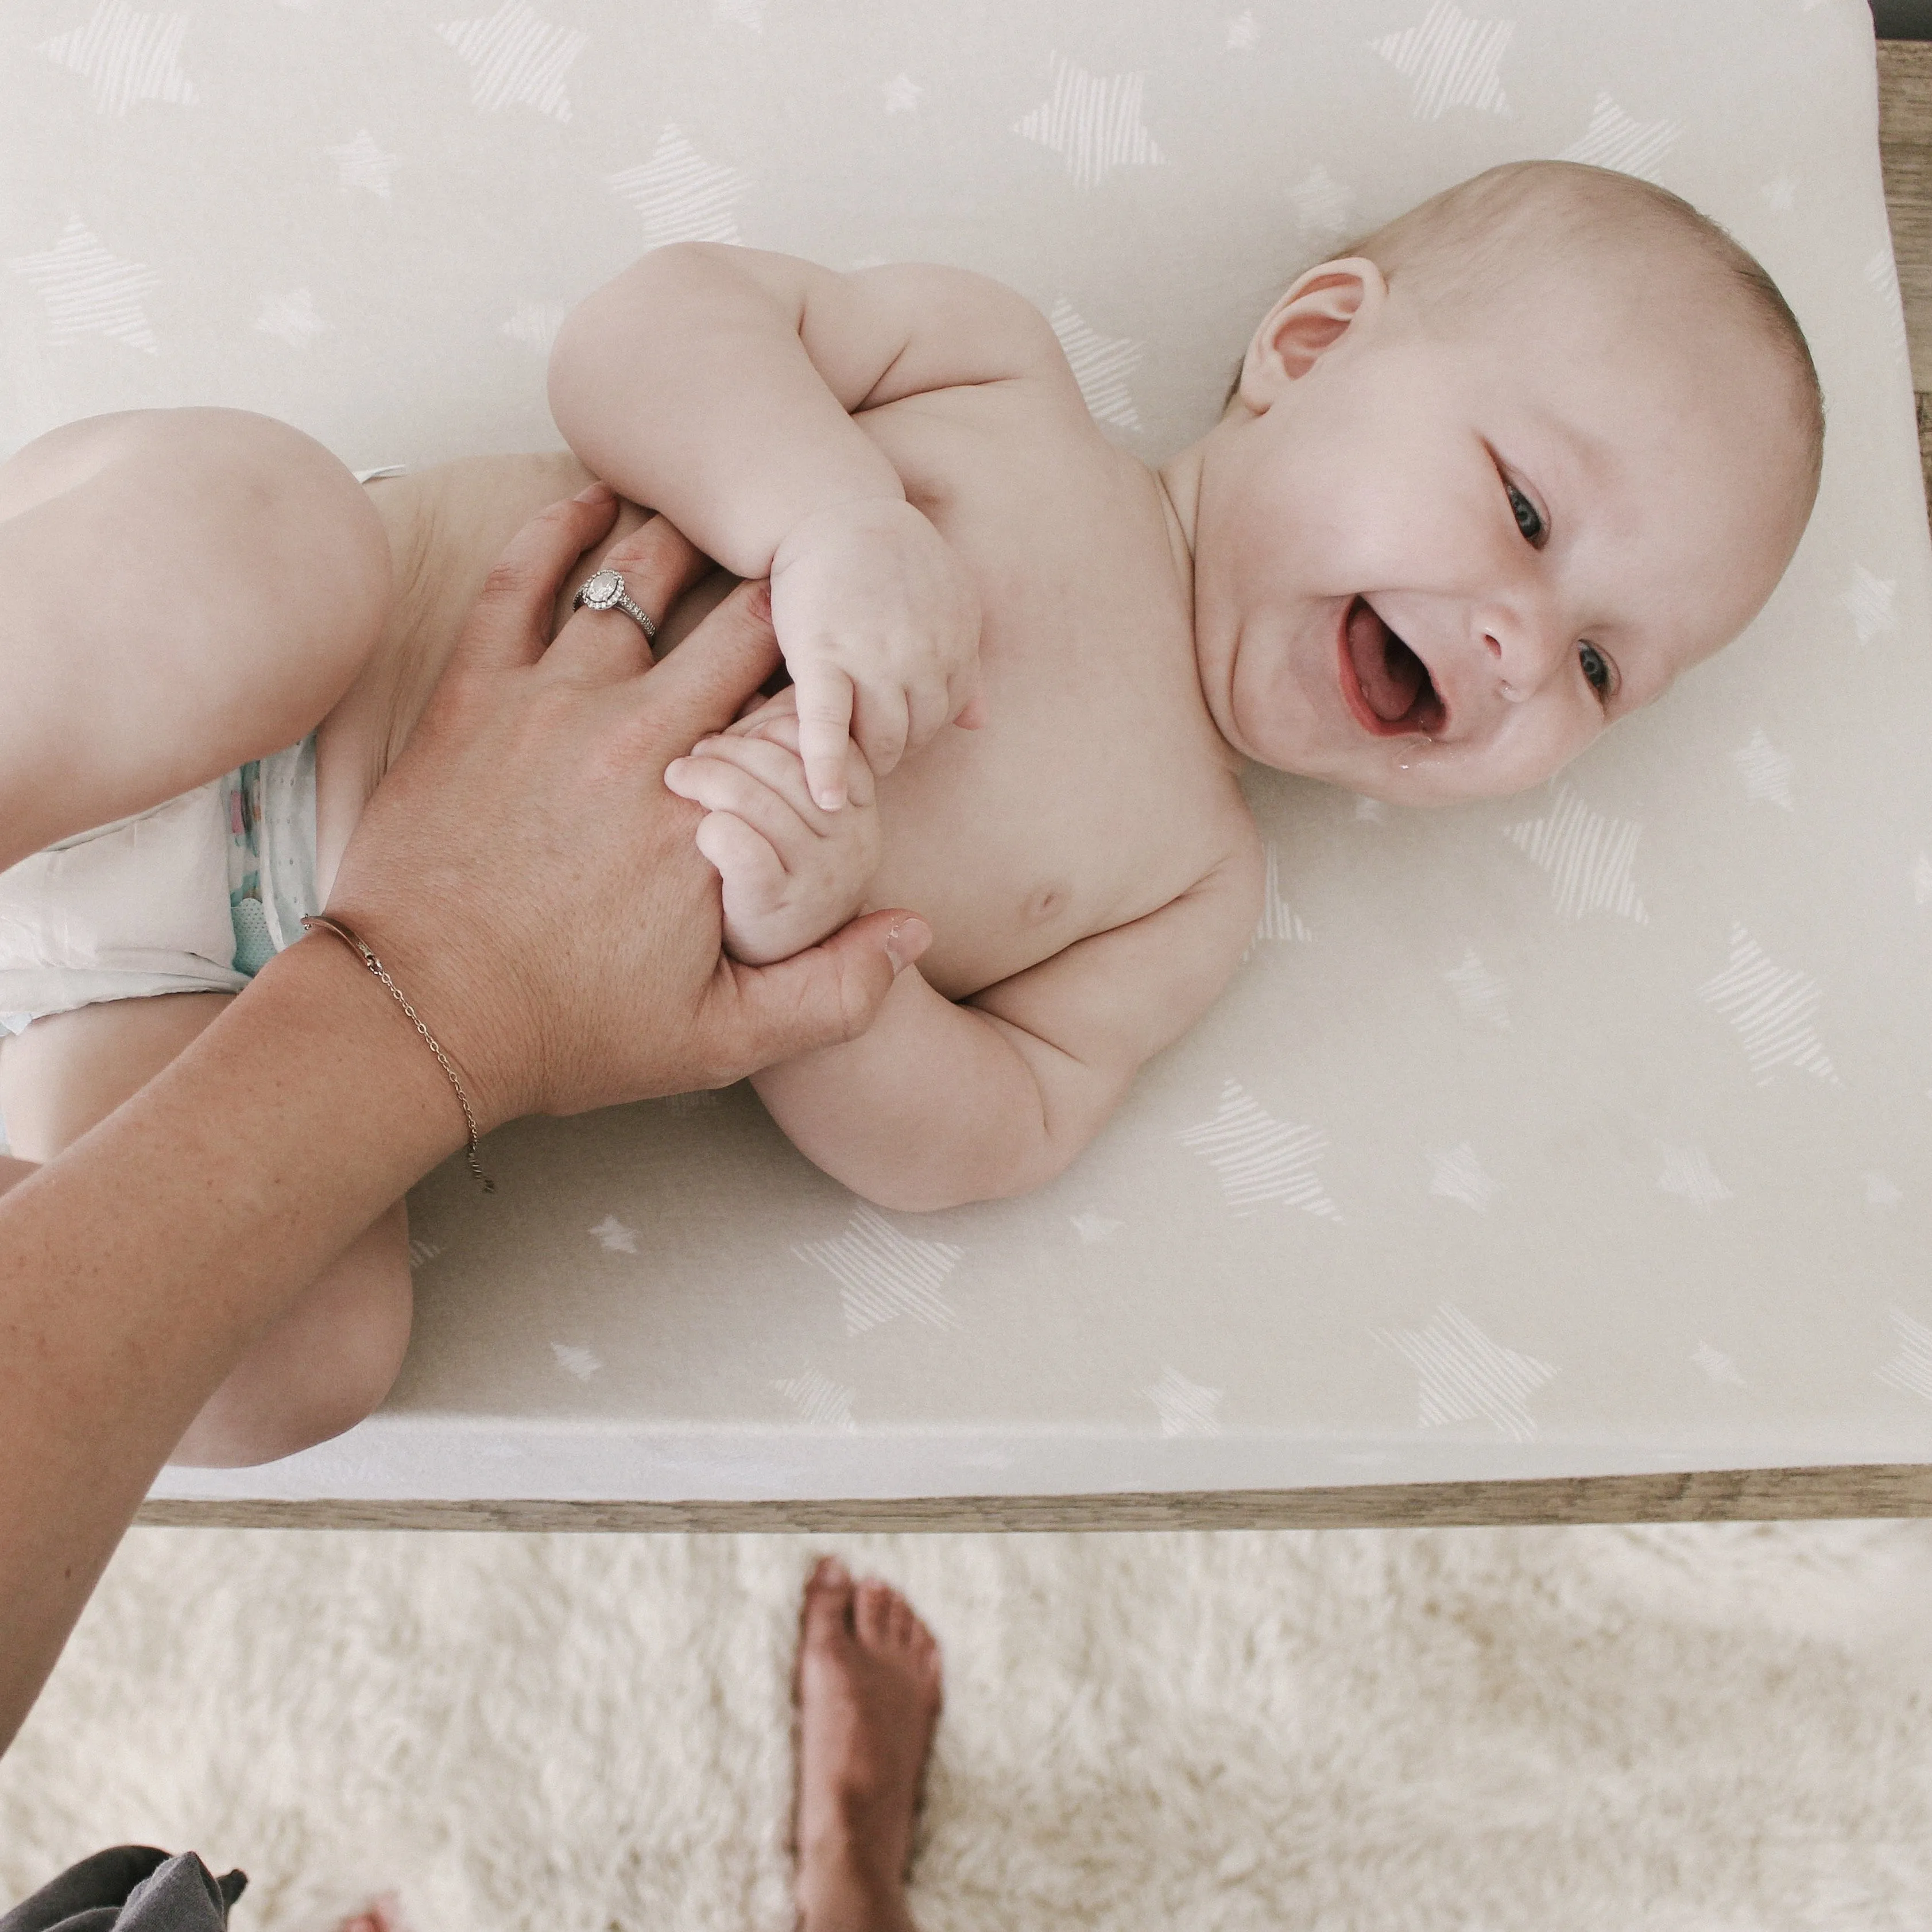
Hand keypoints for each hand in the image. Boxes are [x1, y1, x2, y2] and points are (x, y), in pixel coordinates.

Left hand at [320, 484, 931, 1130]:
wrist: (417, 1018)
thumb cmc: (566, 1030)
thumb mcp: (721, 1041)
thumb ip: (833, 993)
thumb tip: (914, 933)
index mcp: (713, 815)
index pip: (805, 720)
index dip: (836, 689)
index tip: (849, 677)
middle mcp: (645, 741)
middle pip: (742, 630)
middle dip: (783, 598)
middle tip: (802, 573)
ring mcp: (554, 705)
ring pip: (637, 581)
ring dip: (684, 541)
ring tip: (712, 518)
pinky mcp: (474, 694)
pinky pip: (518, 580)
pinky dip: (558, 529)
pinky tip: (594, 499)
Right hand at [769, 497, 982, 809]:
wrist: (835, 510)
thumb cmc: (889, 559)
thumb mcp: (947, 603)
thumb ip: (964, 663)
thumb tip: (979, 723)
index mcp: (955, 644)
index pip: (947, 715)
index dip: (919, 730)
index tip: (895, 733)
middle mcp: (922, 656)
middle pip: (915, 735)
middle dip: (892, 749)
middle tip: (864, 751)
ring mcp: (873, 658)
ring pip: (878, 739)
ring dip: (864, 759)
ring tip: (843, 761)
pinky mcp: (821, 656)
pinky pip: (828, 725)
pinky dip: (826, 766)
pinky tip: (826, 799)